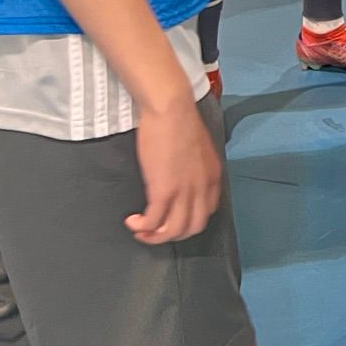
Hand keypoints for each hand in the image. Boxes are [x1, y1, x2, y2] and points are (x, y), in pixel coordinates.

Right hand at [125, 91, 221, 244]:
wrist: (171, 109)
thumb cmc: (180, 122)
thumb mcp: (198, 149)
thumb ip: (195, 168)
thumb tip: (184, 177)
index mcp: (213, 177)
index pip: (207, 212)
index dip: (188, 220)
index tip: (172, 218)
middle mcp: (202, 188)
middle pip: (192, 227)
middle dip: (172, 235)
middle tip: (155, 230)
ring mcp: (184, 191)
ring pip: (173, 231)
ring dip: (155, 237)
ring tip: (140, 230)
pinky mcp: (163, 190)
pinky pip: (153, 222)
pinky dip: (142, 228)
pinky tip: (132, 221)